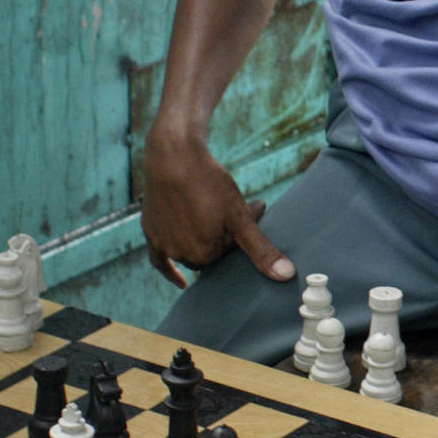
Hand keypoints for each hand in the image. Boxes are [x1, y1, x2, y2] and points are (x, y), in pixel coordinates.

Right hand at [139, 127, 289, 288]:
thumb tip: (286, 275)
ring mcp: (164, 245)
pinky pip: (159, 261)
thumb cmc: (208, 182)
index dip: (240, 230)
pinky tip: (181, 282)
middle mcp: (181, 255)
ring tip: (213, 217)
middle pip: (210, 254)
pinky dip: (170, 271)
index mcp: (204, 254)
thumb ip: (260, 249)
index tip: (252, 206)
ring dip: (202, 242)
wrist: (173, 155)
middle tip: (232, 211)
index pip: (230, 250)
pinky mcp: (150, 233)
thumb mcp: (240, 216)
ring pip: (189, 254)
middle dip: (222, 237)